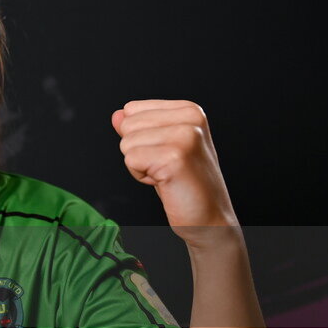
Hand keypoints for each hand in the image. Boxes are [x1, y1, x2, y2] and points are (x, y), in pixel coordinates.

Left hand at [111, 100, 237, 245]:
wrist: (210, 218)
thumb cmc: (186, 184)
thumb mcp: (161, 147)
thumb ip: (140, 128)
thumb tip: (117, 115)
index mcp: (189, 110)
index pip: (131, 109)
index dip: (139, 137)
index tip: (163, 153)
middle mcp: (190, 118)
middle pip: (127, 125)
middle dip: (138, 151)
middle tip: (165, 167)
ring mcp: (184, 136)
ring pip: (126, 143)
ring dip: (140, 165)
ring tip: (166, 174)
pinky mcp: (174, 157)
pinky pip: (131, 160)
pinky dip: (141, 176)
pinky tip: (165, 182)